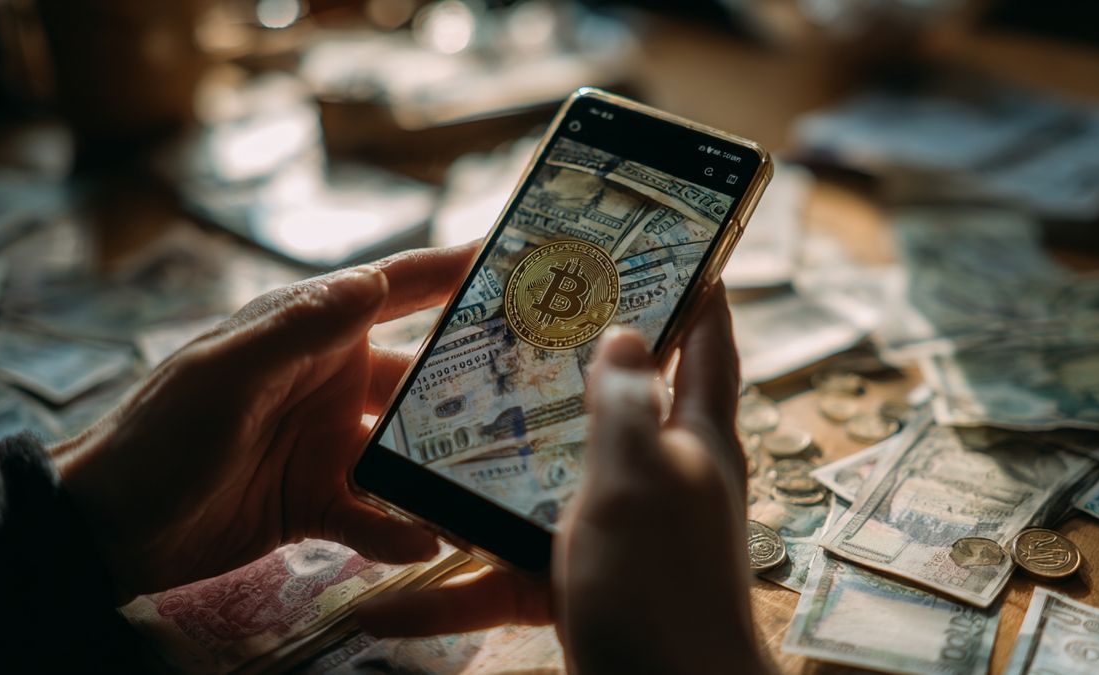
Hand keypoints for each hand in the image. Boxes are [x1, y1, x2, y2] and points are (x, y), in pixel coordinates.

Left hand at [49, 244, 477, 597]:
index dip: (451, 272)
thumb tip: (375, 280)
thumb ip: (298, 329)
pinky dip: (399, 530)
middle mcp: (330, 383)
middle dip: (470, 382)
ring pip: (406, 450)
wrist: (108, 527)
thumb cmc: (159, 432)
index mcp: (310, 334)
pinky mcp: (319, 504)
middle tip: (533, 389)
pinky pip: (375, 516)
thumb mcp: (226, 373)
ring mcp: (328, 445)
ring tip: (492, 480)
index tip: (514, 259)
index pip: (394, 291)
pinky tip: (426, 541)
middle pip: (418, 376)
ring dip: (444, 466)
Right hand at [357, 286, 767, 674]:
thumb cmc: (663, 589)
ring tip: (409, 457)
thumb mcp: (636, 483)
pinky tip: (391, 607)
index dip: (692, 287)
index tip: (661, 246)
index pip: (707, 340)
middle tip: (493, 330)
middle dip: (551, 369)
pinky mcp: (578, 586)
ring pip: (537, 490)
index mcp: (692, 438)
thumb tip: (624, 334)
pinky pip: (508, 577)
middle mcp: (657, 478)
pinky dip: (454, 595)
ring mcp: (616, 535)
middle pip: (605, 405)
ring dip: (475, 486)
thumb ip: (624, 407)